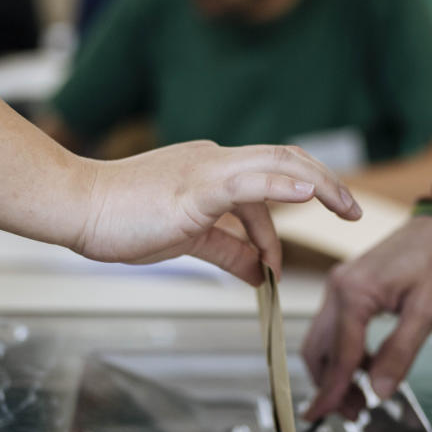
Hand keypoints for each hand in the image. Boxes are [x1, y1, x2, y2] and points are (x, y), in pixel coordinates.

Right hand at [71, 141, 361, 284]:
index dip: (299, 203)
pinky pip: (246, 182)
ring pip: (276, 163)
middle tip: (355, 210)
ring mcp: (206, 171)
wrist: (76, 207)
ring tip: (347, 206)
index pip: (270, 179)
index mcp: (214, 172)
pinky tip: (308, 193)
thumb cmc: (123, 219)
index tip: (323, 224)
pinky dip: (282, 185)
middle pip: (287, 159)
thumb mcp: (188, 239)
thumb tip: (260, 272)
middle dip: (327, 184)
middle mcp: (216, 162)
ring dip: (319, 183)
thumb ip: (228, 251)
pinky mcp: (194, 188)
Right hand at [301, 214, 431, 421]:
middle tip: (353, 414)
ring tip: (360, 398)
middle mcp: (338, 288)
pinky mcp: (351, 287)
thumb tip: (379, 392)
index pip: (338, 355)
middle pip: (318, 349)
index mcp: (353, 293)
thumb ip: (401, 352)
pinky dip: (345, 353)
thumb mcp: (429, 310)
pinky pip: (337, 328)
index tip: (322, 419)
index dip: (333, 392)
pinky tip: (367, 369)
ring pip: (323, 340)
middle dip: (329, 385)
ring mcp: (342, 286)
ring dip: (335, 372)